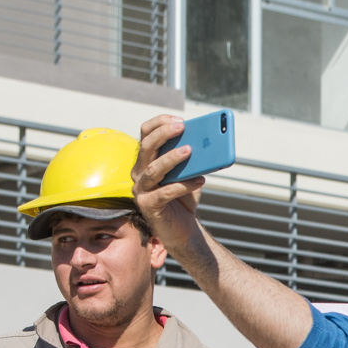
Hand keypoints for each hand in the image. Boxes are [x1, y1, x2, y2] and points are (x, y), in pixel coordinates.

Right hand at [133, 114, 206, 249]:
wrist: (183, 228)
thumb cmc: (185, 197)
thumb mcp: (189, 173)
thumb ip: (193, 159)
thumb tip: (207, 142)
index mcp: (147, 159)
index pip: (145, 133)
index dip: (159, 123)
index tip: (179, 119)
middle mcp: (139, 172)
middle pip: (146, 147)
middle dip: (164, 134)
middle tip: (182, 126)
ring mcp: (141, 189)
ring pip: (153, 169)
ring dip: (171, 158)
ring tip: (190, 150)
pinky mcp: (148, 206)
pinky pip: (165, 193)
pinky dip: (183, 185)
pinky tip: (200, 179)